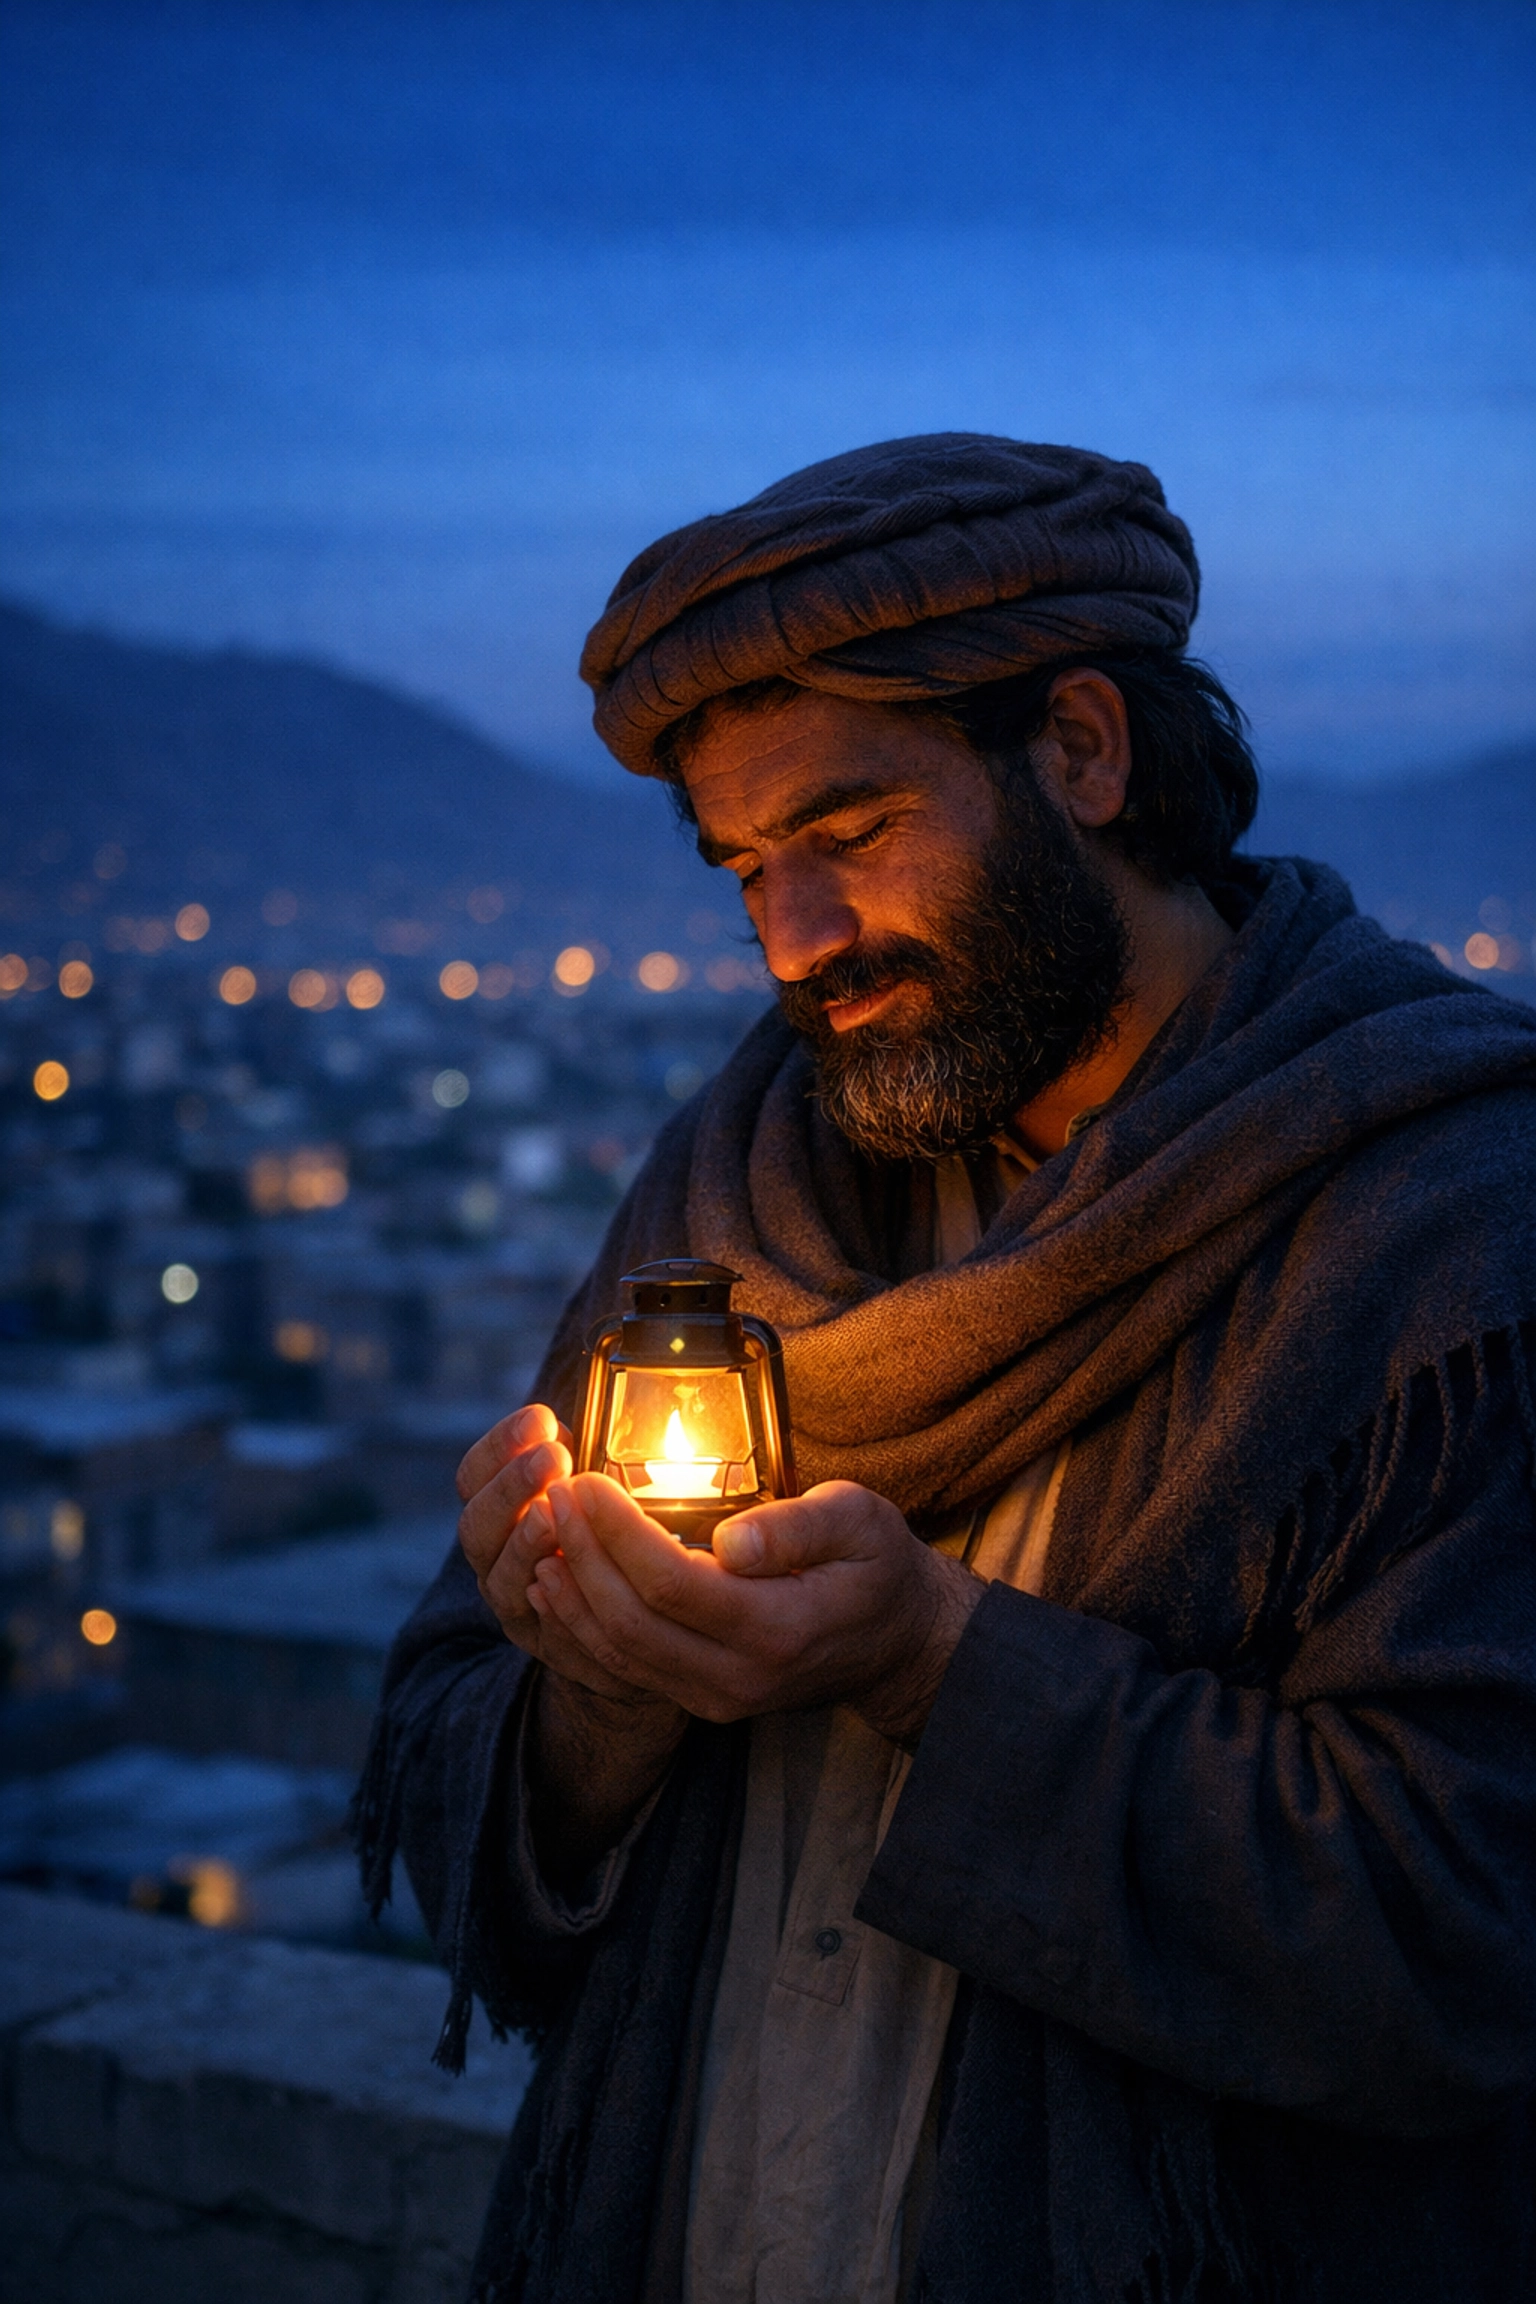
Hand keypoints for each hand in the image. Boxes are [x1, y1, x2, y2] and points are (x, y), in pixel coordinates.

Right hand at [456, 1404, 661, 1703]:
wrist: (627, 1616)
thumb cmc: (606, 1529)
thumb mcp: (591, 1483)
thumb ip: (585, 1452)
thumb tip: (615, 1395)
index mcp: (498, 1508)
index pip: (475, 1474)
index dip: (500, 1445)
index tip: (540, 1418)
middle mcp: (494, 1555)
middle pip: (476, 1524)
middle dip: (512, 1487)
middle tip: (551, 1458)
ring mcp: (515, 1601)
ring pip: (499, 1574)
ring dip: (525, 1540)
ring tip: (553, 1514)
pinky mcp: (544, 1641)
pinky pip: (537, 1625)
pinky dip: (548, 1600)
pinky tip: (563, 1576)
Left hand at [524, 1474, 983, 1747]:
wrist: (897, 1645)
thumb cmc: (877, 1567)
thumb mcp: (861, 1522)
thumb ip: (797, 1526)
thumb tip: (730, 1540)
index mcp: (779, 1628)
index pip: (671, 1583)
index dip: (617, 1533)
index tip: (586, 1480)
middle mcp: (741, 1677)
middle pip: (630, 1624)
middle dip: (582, 1556)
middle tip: (554, 1495)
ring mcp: (719, 1697)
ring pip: (620, 1654)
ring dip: (572, 1593)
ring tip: (543, 1533)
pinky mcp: (703, 1700)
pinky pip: (627, 1669)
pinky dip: (583, 1625)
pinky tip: (557, 1582)